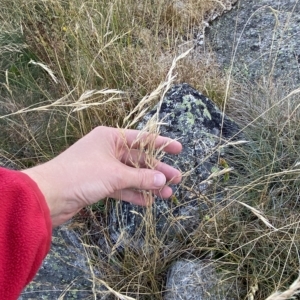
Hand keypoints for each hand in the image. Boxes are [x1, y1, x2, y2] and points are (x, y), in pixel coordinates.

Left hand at [22, 126, 181, 226]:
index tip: (179, 148)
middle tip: (176, 179)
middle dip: (157, 170)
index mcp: (110, 138)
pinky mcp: (99, 184)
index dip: (161, 143)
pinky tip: (147, 202)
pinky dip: (133, 194)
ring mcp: (103, 168)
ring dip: (148, 184)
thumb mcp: (114, 174)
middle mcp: (108, 150)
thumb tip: (162, 180)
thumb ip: (140, 177)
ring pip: (131, 175)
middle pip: (138, 159)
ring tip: (167, 194)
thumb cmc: (81, 175)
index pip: (141, 138)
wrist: (49, 196)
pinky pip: (122, 187)